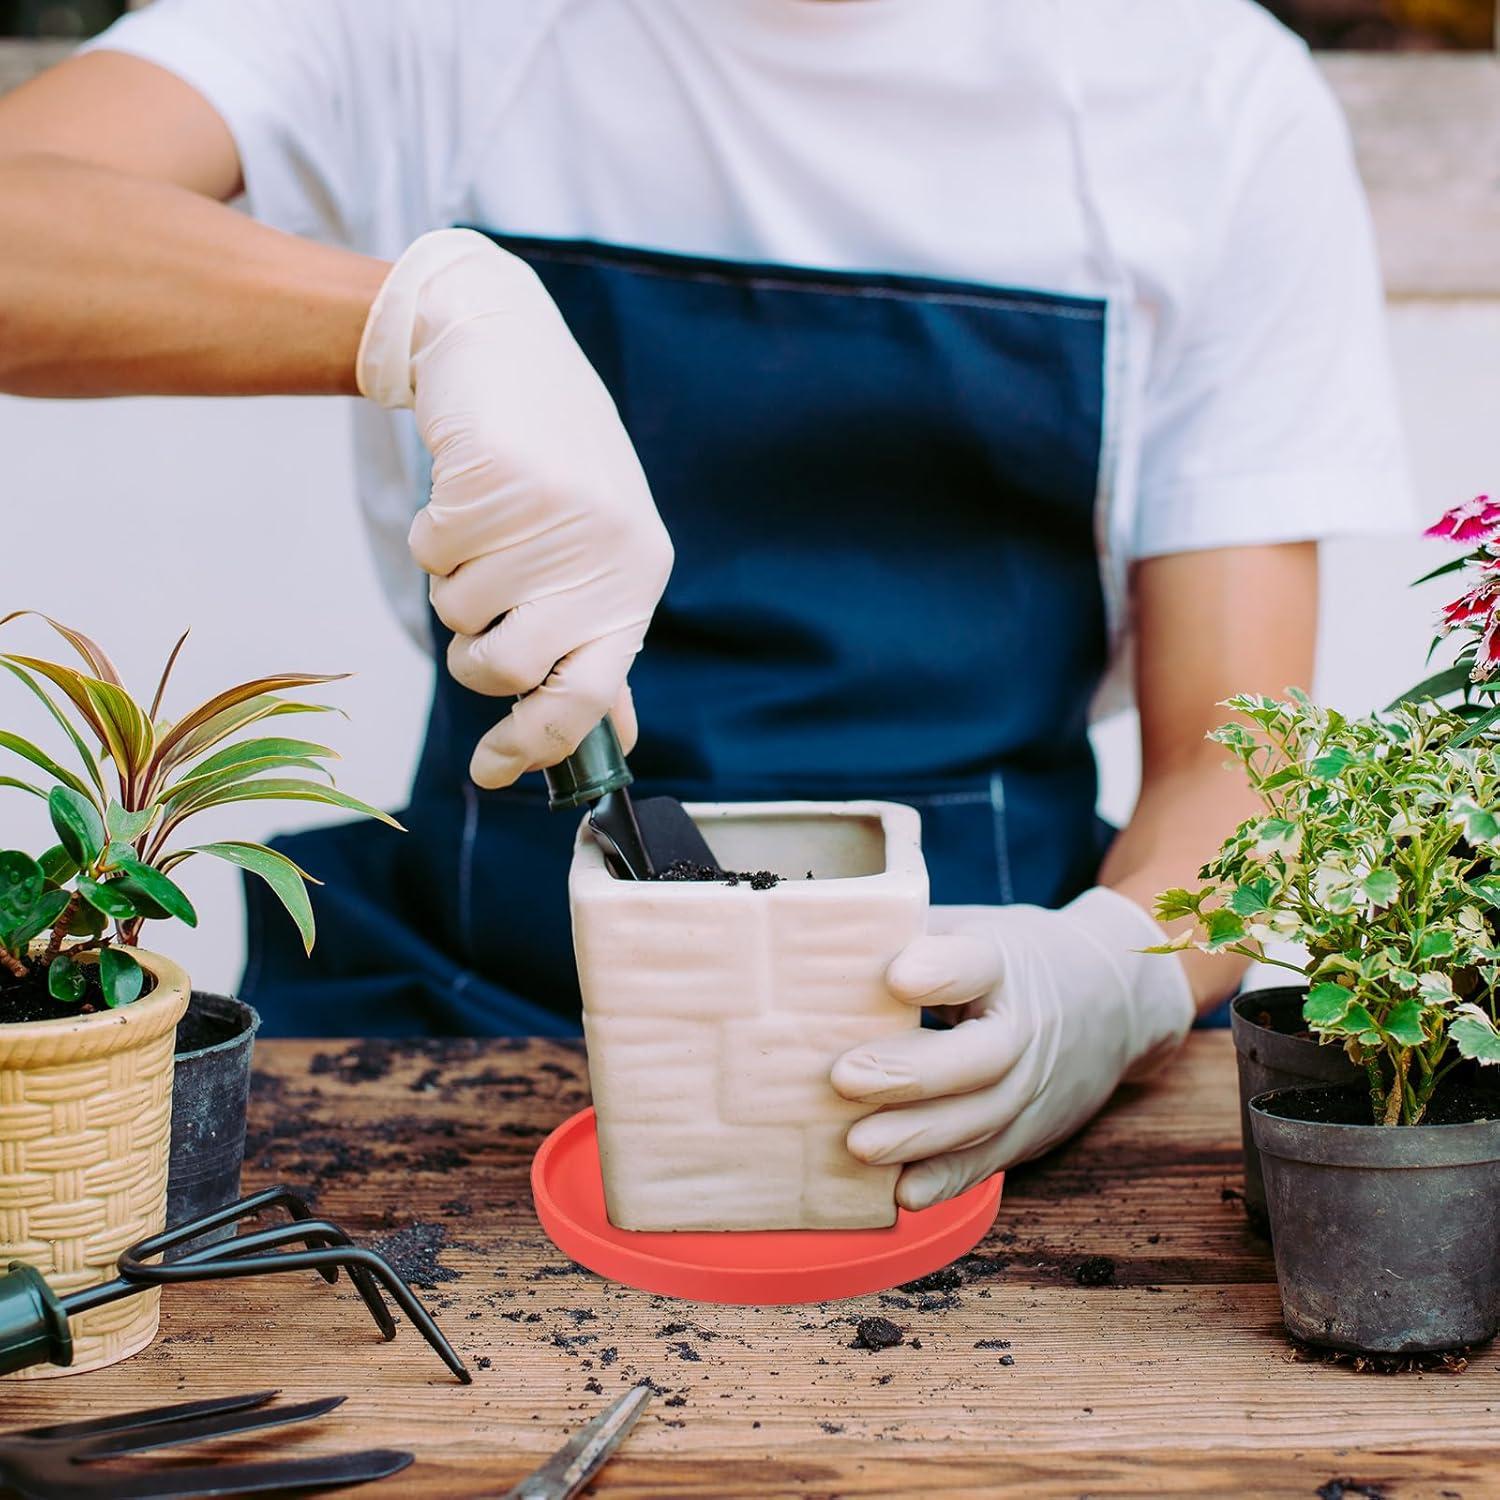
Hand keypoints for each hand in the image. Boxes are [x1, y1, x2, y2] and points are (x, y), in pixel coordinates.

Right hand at [358, 229, 672, 787]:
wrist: (509, 346)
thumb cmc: (555, 469)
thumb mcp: (597, 554)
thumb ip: (597, 640)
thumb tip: (618, 735)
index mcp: (637, 583)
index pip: (591, 697)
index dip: (533, 745)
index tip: (489, 771)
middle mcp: (607, 555)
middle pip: (506, 669)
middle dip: (471, 656)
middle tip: (476, 611)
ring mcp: (555, 517)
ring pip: (458, 612)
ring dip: (451, 581)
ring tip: (483, 526)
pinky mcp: (500, 479)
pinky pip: (429, 553)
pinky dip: (430, 533)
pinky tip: (464, 490)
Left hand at [831, 888, 1194, 1209]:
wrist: (1115, 998)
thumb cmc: (1018, 959)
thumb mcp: (980, 929)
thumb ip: (914, 935)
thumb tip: (824, 935)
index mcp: (1005, 963)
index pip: (978, 964)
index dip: (940, 971)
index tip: (896, 976)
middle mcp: (1026, 1029)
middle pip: (980, 1057)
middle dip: (912, 1073)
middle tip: (844, 1077)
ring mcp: (1033, 1087)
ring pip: (981, 1118)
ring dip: (917, 1137)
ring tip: (857, 1145)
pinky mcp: (1030, 1132)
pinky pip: (988, 1160)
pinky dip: (947, 1180)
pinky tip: (903, 1195)